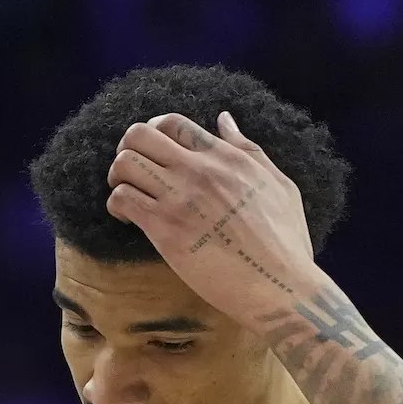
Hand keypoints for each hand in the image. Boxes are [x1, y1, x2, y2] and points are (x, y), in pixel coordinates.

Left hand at [104, 111, 318, 327]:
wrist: (280, 283)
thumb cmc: (286, 241)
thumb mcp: (278, 183)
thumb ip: (248, 149)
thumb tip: (224, 120)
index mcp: (227, 157)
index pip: (174, 123)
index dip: (154, 132)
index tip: (152, 153)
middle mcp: (200, 170)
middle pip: (140, 135)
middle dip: (127, 148)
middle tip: (132, 171)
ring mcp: (180, 198)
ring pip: (125, 163)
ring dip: (118, 177)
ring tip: (128, 195)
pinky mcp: (165, 229)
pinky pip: (123, 199)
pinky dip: (117, 206)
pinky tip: (130, 220)